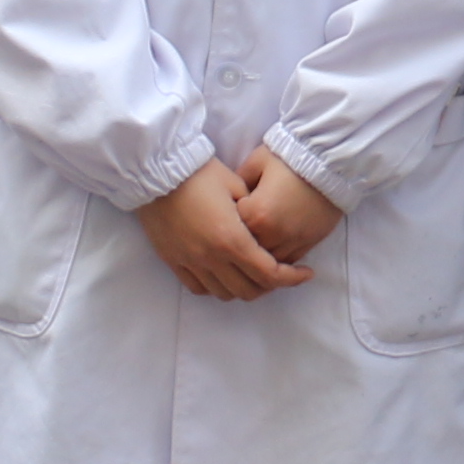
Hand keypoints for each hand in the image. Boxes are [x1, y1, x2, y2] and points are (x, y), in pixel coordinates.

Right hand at [135, 160, 311, 300]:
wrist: (157, 170)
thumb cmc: (200, 171)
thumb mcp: (236, 184)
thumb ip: (254, 211)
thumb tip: (265, 226)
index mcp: (232, 239)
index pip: (269, 273)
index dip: (292, 278)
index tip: (306, 273)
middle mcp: (212, 258)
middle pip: (249, 290)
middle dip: (270, 285)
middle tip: (280, 271)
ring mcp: (191, 263)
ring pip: (224, 293)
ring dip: (243, 287)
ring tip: (252, 273)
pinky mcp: (174, 261)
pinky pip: (199, 287)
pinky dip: (216, 286)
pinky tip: (224, 273)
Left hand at [235, 147, 346, 266]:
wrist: (331, 160)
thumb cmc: (291, 158)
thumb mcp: (258, 161)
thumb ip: (238, 181)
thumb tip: (229, 196)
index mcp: (256, 214)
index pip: (231, 229)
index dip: (227, 221)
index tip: (228, 212)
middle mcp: (272, 233)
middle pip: (248, 251)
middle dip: (241, 242)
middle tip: (237, 231)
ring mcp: (292, 241)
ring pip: (267, 262)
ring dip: (259, 255)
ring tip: (255, 241)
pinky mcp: (309, 243)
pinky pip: (288, 261)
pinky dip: (278, 258)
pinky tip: (273, 247)